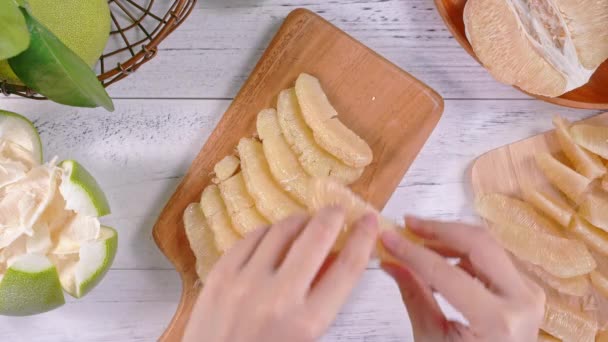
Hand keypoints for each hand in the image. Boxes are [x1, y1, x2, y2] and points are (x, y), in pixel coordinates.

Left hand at [183, 207, 378, 341]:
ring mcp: (245, 282)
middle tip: (337, 210)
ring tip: (305, 222)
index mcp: (307, 322)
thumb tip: (334, 257)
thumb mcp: (304, 339)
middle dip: (332, 217)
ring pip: (282, 230)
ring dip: (300, 220)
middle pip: (317, 237)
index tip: (369, 221)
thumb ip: (321, 301)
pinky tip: (274, 235)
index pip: (347, 268)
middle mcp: (278, 297)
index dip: (363, 239)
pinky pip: (251, 237)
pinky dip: (268, 231)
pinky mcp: (220, 275)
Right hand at [380, 217, 544, 341]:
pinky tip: (439, 257)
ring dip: (450, 239)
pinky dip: (464, 253)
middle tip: (408, 224)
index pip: (445, 272)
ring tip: (418, 241)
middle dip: (438, 230)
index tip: (388, 236)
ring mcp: (530, 293)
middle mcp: (522, 300)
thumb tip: (390, 261)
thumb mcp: (432, 339)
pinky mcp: (527, 289)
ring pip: (487, 247)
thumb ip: (413, 294)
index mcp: (498, 320)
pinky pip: (493, 260)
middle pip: (478, 243)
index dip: (412, 251)